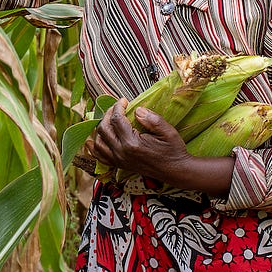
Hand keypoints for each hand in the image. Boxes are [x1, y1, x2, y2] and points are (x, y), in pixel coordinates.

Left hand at [90, 105, 234, 194]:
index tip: (124, 100)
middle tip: (117, 107)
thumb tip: (137, 109)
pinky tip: (96, 139)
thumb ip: (152, 119)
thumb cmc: (173, 150)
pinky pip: (100, 156)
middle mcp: (121, 153)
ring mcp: (119, 160)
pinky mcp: (120, 165)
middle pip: (103, 129)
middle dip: (108, 114)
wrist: (176, 171)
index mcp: (132, 143)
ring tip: (109, 119)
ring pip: (98, 142)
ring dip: (100, 128)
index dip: (118, 106)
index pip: (116, 120)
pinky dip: (95, 147)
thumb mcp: (168, 132)